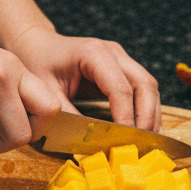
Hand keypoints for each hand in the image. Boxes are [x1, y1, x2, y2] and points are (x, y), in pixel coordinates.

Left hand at [10, 28, 161, 131]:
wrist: (37, 45)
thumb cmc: (39, 64)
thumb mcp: (48, 92)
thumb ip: (71, 116)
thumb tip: (94, 142)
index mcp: (93, 53)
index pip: (121, 89)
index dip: (127, 118)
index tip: (126, 142)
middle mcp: (113, 52)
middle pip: (145, 85)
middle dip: (147, 118)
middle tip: (142, 144)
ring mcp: (122, 59)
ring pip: (150, 88)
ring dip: (152, 116)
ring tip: (148, 141)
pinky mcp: (126, 68)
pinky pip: (146, 90)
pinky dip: (148, 111)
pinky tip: (144, 130)